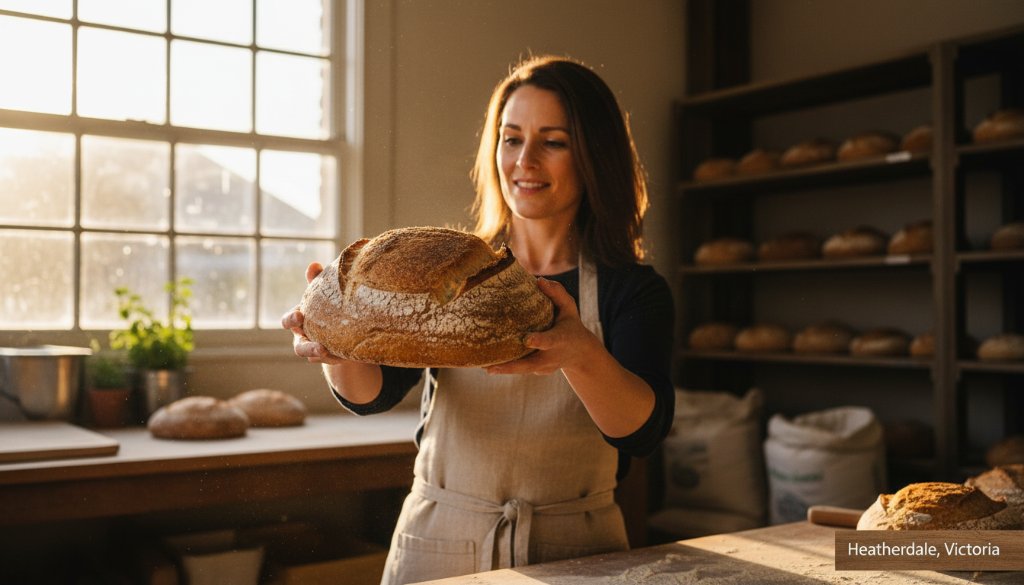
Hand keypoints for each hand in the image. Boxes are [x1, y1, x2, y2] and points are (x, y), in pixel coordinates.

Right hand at [281, 262, 346, 364]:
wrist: (339, 323)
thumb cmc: (324, 304)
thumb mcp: (322, 293)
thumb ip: (316, 281)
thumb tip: (314, 264)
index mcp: (298, 320)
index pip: (288, 322)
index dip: (291, 320)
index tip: (300, 315)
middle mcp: (303, 337)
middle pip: (299, 346)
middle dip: (307, 347)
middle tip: (319, 347)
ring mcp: (314, 351)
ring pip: (312, 357)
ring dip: (321, 356)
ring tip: (330, 353)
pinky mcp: (329, 358)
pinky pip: (331, 361)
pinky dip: (337, 357)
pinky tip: (347, 354)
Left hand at [485, 278, 601, 375]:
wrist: (581, 354)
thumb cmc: (570, 325)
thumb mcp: (569, 308)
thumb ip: (557, 293)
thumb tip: (538, 280)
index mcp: (560, 339)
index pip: (549, 340)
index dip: (539, 340)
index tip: (527, 340)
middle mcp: (551, 356)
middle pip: (531, 364)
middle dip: (512, 366)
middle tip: (491, 367)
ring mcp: (544, 367)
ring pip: (523, 370)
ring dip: (504, 369)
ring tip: (485, 367)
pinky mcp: (537, 371)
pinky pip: (520, 369)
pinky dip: (506, 368)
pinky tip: (488, 365)